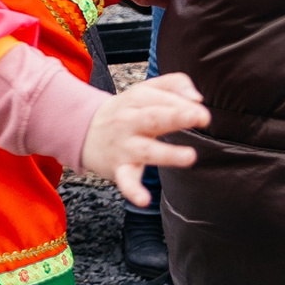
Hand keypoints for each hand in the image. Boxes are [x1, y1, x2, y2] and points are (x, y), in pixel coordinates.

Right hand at [80, 72, 209, 206]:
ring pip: (147, 150)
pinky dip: (133, 191)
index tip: (202, 112)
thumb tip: (198, 99)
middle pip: (153, 117)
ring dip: (167, 153)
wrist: (81, 131)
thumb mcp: (145, 89)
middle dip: (176, 116)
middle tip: (200, 116)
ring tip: (189, 156)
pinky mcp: (120, 169)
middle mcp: (130, 122)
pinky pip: (125, 181)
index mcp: (137, 99)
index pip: (162, 98)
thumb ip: (175, 84)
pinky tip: (143, 200)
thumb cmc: (124, 111)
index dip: (184, 103)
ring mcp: (125, 146)